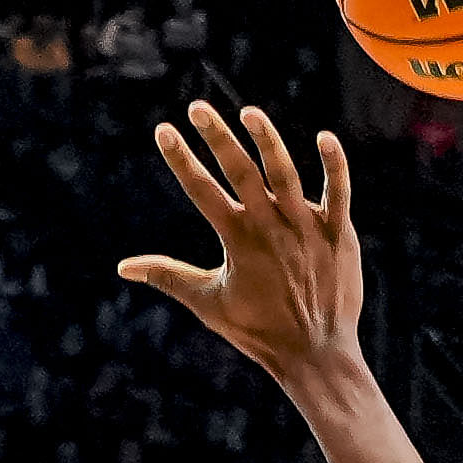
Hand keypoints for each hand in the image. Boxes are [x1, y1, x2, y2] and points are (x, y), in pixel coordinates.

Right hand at [115, 99, 367, 387]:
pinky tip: (324, 137)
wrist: (315, 354)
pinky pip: (339, 193)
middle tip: (198, 107)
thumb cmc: (258, 330)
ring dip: (268, 141)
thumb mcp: (207, 303)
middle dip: (217, 137)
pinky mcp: (339, 233)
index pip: (202, 191)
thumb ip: (167, 276)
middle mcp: (271, 228)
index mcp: (237, 240)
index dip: (181, 160)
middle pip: (241, 172)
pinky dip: (334, 166)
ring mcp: (306, 228)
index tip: (164, 130)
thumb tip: (123, 267)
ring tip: (250, 113)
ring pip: (286, 175)